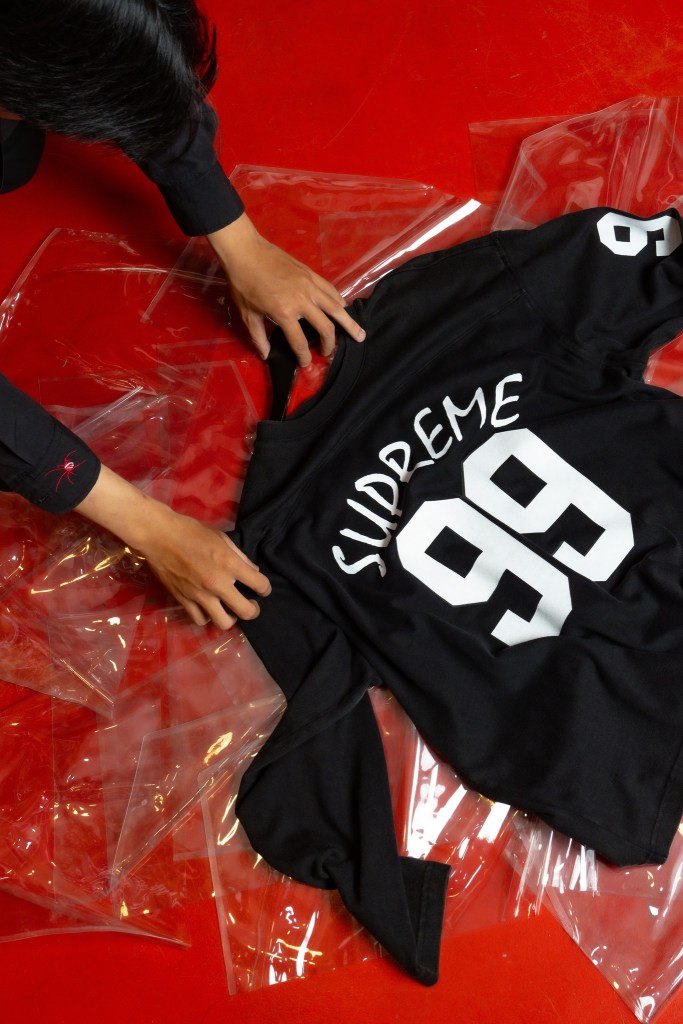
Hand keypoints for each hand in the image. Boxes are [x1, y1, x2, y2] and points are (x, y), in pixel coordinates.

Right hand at [76, 465, 270, 628]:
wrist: (159, 536)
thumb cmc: (191, 532)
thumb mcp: (222, 538)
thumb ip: (239, 556)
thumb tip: (253, 570)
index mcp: (230, 564)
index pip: (260, 584)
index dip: (266, 588)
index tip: (263, 589)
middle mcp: (217, 584)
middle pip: (246, 611)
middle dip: (254, 610)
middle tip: (251, 605)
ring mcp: (200, 596)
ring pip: (223, 623)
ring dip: (230, 618)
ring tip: (229, 610)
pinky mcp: (184, 601)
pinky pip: (200, 620)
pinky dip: (207, 617)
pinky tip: (208, 609)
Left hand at [208, 213, 365, 366]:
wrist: (246, 252)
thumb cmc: (243, 284)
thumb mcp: (247, 314)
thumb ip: (259, 337)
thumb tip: (266, 355)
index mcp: (284, 313)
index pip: (299, 342)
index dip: (304, 357)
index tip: (306, 363)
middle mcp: (302, 300)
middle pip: (325, 327)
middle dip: (329, 344)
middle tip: (329, 353)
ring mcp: (310, 286)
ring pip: (336, 308)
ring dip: (348, 323)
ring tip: (359, 334)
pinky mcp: (312, 274)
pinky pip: (331, 290)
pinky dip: (340, 301)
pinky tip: (344, 309)